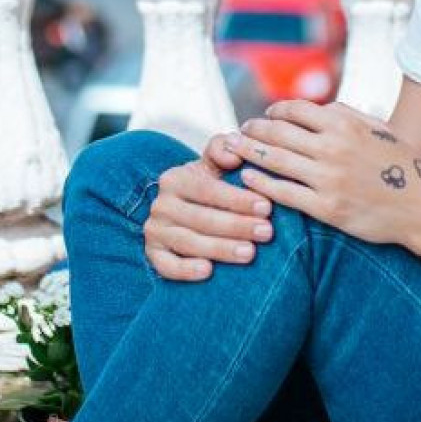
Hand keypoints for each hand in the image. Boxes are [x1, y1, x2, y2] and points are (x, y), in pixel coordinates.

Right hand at [143, 131, 273, 280]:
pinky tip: (207, 272)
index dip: (237, 199)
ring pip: (188, 242)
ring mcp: (155, 231)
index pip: (207, 189)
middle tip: (267, 232)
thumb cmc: (210, 188)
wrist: (186, 212)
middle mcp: (161, 205)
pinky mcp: (153, 255)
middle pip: (201, 218)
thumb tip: (235, 150)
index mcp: (175, 179)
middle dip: (237, 226)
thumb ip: (223, 150)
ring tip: (250, 253)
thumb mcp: (214, 165)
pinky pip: (166, 266)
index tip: (266, 206)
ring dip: (220, 249)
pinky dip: (185, 270)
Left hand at [227, 101, 420, 250]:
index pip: (295, 110)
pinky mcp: (325, 208)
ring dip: (248, 152)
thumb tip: (315, 107)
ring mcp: (327, 179)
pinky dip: (260, 183)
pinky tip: (247, 178)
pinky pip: (283, 192)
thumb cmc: (399, 164)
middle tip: (237, 132)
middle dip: (252, 130)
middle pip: (278, 132)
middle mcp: (333, 148)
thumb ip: (345, 113)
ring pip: (275, 160)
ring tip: (232, 150)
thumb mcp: (378, 127)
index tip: (264, 117)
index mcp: (344, 124)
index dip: (273, 111)